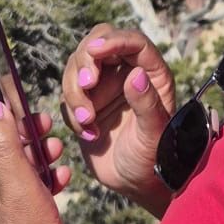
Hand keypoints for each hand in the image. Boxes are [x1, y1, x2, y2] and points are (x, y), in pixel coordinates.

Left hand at [0, 104, 78, 223]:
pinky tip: (57, 186)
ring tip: (59, 161)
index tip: (37, 115)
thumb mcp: (19, 186)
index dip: (12, 121)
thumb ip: (3, 144)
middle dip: (26, 143)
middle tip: (52, 136)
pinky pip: (10, 200)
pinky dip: (33, 188)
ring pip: (6, 178)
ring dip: (33, 164)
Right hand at [61, 28, 175, 203]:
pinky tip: (89, 133)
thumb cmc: (154, 158)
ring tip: (88, 122)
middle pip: (98, 43)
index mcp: (152, 73)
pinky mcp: (86, 101)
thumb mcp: (155, 134)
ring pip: (77, 67)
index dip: (114, 40)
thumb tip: (136, 75)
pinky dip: (73, 112)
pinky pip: (68, 94)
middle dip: (86, 60)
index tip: (96, 51)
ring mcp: (104, 85)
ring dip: (75, 92)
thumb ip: (147, 105)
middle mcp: (127, 71)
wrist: (134, 182)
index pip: (133, 42)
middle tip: (87, 83)